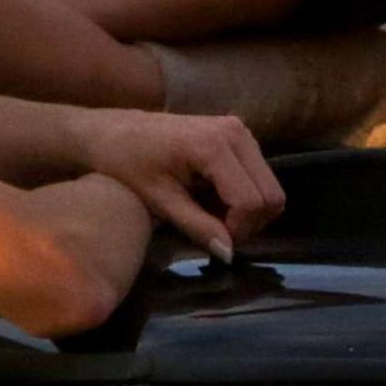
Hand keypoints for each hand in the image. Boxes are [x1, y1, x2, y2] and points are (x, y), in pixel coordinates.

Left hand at [68, 108, 284, 258]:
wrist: (114, 131)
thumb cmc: (128, 164)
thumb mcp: (160, 201)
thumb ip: (197, 227)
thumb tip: (229, 254)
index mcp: (213, 145)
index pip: (250, 202)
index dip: (237, 230)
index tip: (212, 239)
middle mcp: (236, 133)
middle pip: (271, 196)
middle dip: (248, 223)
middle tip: (215, 232)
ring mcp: (240, 130)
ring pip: (270, 188)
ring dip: (248, 211)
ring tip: (211, 216)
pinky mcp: (240, 134)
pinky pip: (260, 176)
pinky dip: (244, 196)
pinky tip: (213, 199)